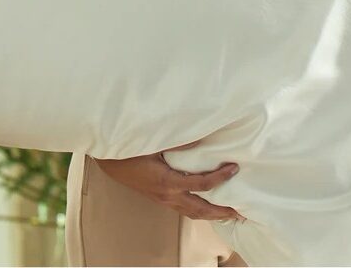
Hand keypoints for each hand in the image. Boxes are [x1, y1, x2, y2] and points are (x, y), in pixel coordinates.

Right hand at [93, 138, 244, 221]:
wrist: (109, 161)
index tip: (234, 168)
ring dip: (212, 214)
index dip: (220, 177)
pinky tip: (205, 204)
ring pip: (192, 213)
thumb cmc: (129, 149)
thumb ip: (178, 141)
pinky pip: (184, 209)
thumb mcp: (153, 141)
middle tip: (241, 210)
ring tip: (229, 213)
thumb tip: (201, 137)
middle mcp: (168, 195)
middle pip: (201, 210)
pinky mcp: (160, 198)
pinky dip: (199, 210)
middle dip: (222, 212)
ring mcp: (164, 200)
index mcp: (167, 181)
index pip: (201, 184)